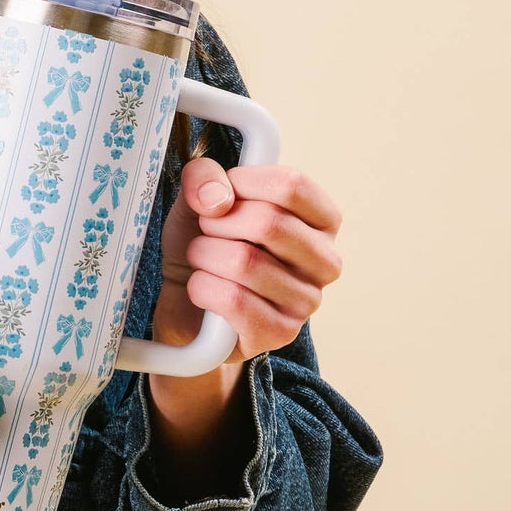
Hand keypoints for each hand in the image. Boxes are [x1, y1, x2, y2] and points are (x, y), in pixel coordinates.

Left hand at [154, 158, 343, 362]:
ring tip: (202, 262)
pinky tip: (202, 290)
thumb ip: (204, 177)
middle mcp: (326, 261)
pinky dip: (201, 288)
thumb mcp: (198, 199)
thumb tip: (216, 198)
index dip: (242, 182)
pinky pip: (232, 299)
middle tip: (205, 233)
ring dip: (204, 256)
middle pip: (269, 223)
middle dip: (216, 224)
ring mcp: (307, 301)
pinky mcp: (280, 333)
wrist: (185, 302)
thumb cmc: (206, 244)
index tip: (219, 196)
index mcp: (320, 221)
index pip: (291, 185)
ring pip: (245, 262)